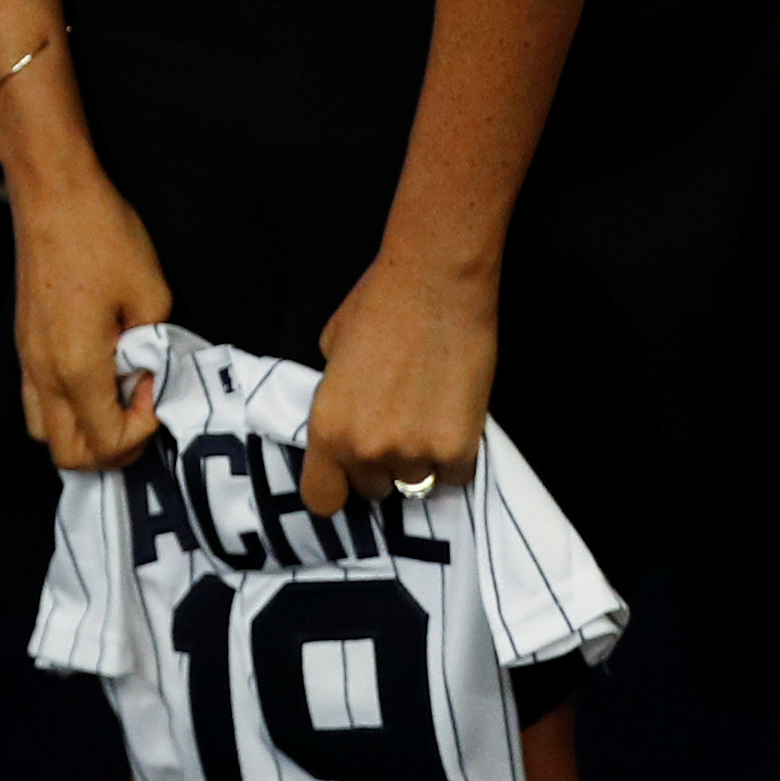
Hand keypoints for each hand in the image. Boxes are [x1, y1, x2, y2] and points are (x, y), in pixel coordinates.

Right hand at [9, 169, 173, 472]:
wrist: (52, 195)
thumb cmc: (101, 236)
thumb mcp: (152, 292)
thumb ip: (156, 348)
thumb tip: (149, 372)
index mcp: (76, 367)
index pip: (105, 442)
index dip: (141, 430)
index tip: (157, 390)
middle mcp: (44, 374)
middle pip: (69, 455)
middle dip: (112, 449)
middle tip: (141, 412)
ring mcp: (28, 361)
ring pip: (46, 434)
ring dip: (85, 432)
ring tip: (117, 399)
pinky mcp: (24, 345)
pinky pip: (37, 402)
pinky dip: (66, 410)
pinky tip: (94, 378)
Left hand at [301, 244, 498, 517]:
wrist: (436, 281)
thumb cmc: (378, 302)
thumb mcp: (332, 350)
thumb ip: (336, 395)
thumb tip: (348, 414)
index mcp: (327, 428)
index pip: (321, 498)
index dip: (336, 487)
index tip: (348, 473)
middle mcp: (366, 450)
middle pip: (373, 490)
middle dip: (381, 465)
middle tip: (397, 425)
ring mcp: (414, 454)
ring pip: (416, 484)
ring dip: (421, 460)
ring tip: (428, 417)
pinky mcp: (458, 449)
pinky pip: (455, 475)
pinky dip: (456, 456)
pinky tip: (454, 419)